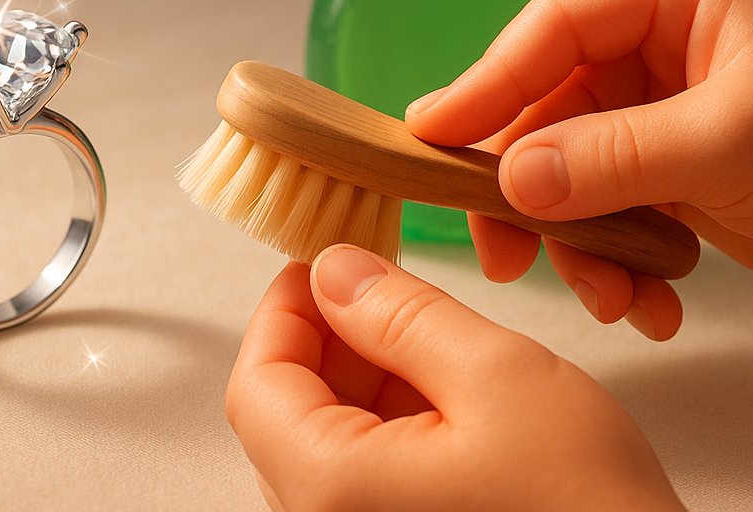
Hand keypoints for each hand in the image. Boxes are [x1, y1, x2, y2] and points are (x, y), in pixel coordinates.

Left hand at [227, 246, 684, 511]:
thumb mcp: (495, 376)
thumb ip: (402, 313)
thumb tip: (335, 271)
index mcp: (333, 491)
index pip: (257, 385)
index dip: (284, 311)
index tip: (317, 262)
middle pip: (288, 411)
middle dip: (330, 335)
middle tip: (378, 283)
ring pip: (328, 439)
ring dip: (363, 372)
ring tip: (423, 332)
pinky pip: (367, 474)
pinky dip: (390, 417)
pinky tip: (441, 389)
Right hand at [406, 0, 752, 340]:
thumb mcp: (740, 140)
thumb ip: (622, 154)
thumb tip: (514, 178)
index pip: (555, 24)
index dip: (488, 79)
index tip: (431, 132)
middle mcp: (666, 43)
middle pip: (556, 104)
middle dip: (534, 187)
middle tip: (504, 250)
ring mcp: (670, 108)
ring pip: (579, 165)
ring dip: (582, 241)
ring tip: (610, 300)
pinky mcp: (680, 167)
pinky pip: (617, 205)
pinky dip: (621, 259)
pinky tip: (646, 302)